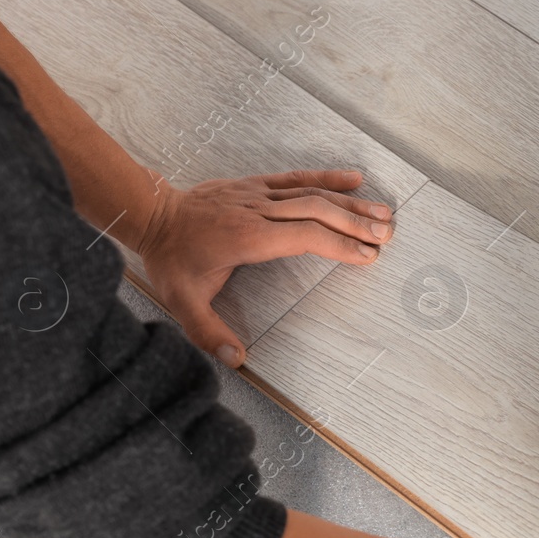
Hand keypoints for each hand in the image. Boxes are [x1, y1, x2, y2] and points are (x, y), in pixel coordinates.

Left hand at [135, 169, 392, 365]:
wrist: (150, 213)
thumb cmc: (170, 258)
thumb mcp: (182, 301)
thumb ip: (208, 331)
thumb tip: (237, 360)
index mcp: (248, 237)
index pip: (305, 237)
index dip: (339, 245)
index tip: (368, 256)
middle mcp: (258, 210)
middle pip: (317, 211)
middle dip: (356, 223)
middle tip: (388, 235)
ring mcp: (258, 194)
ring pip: (313, 193)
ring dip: (351, 202)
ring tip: (385, 213)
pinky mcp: (256, 184)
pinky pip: (297, 177)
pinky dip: (328, 177)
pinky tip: (354, 178)